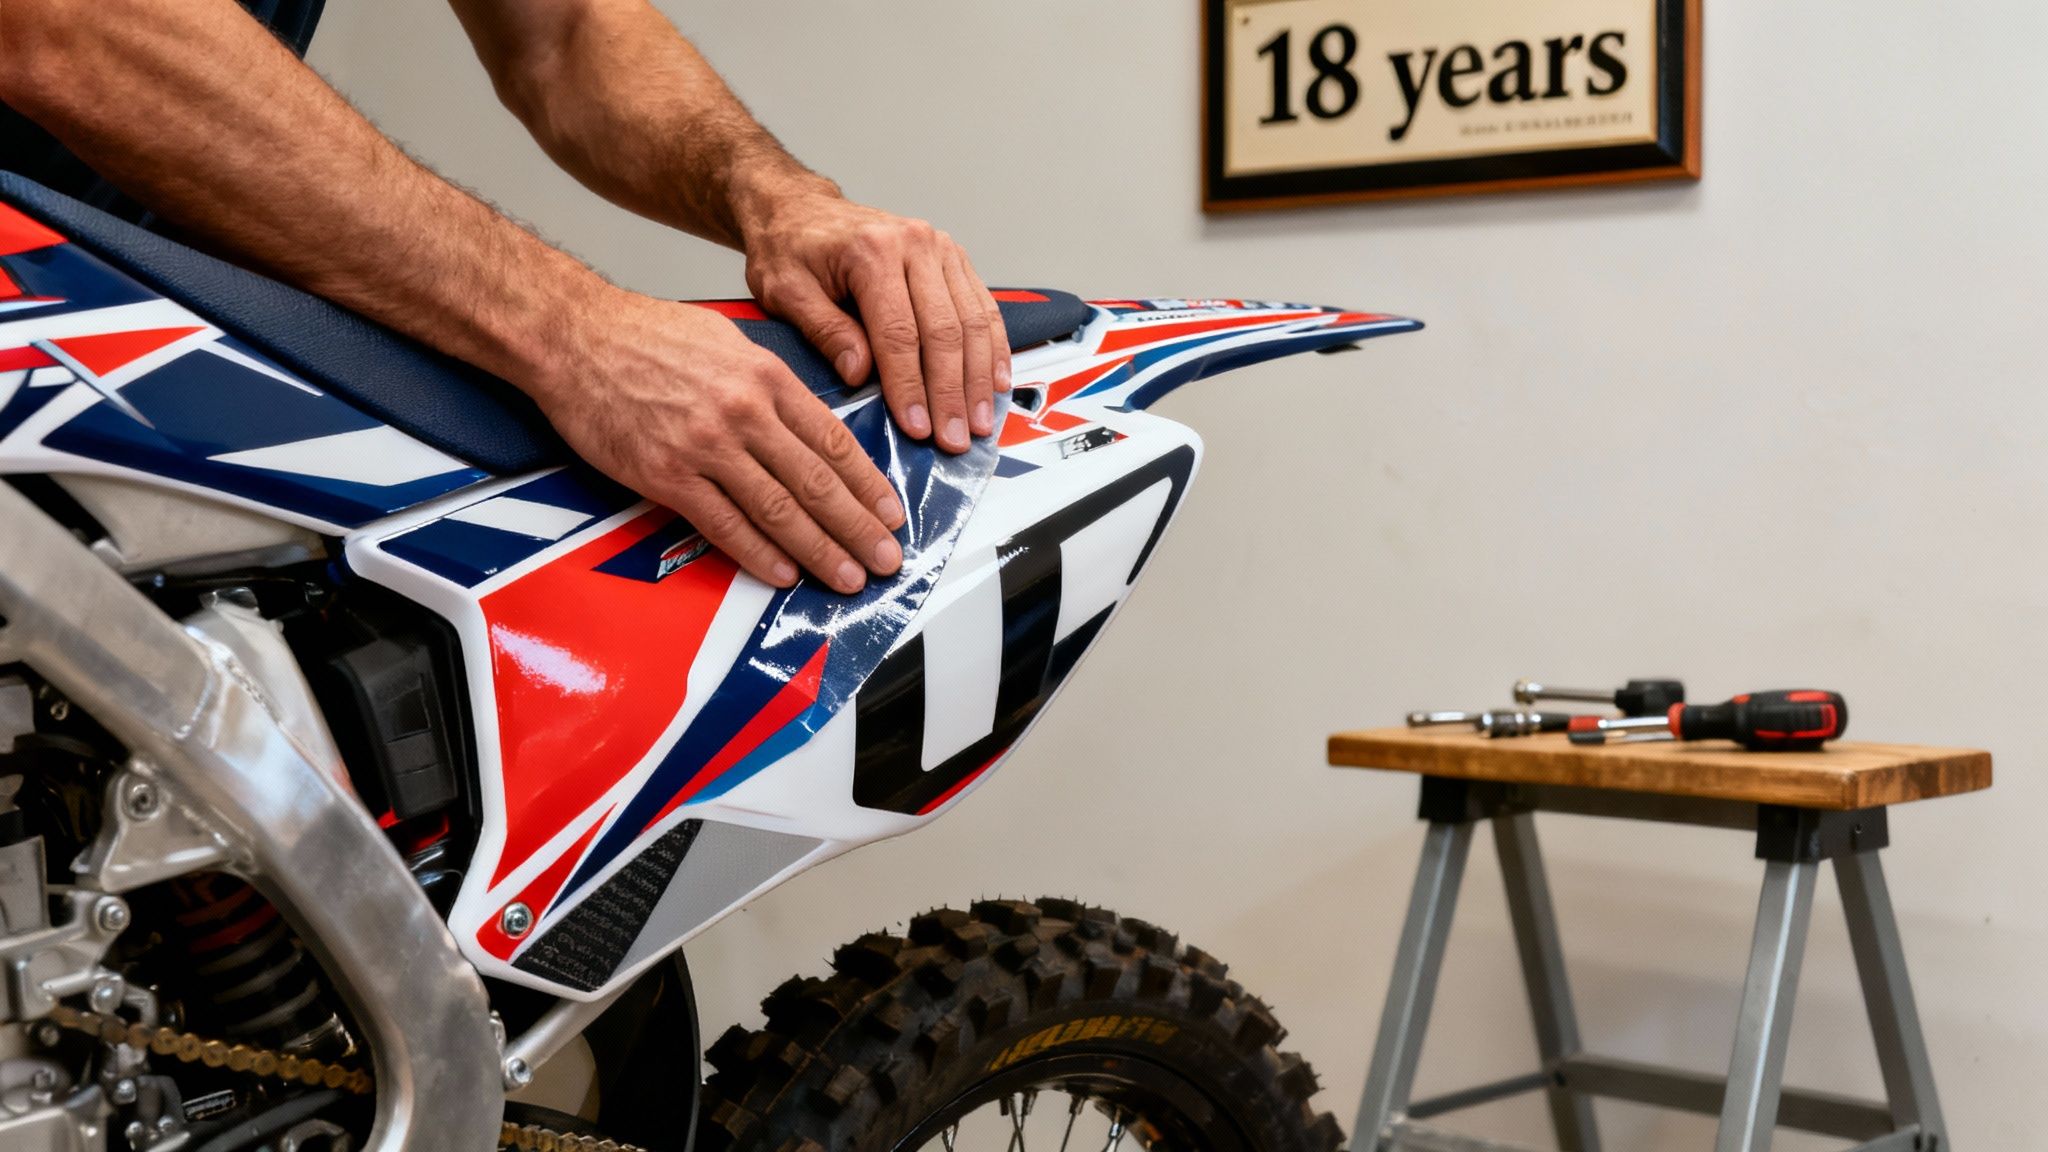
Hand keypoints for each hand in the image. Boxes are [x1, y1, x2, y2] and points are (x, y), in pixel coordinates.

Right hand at [533, 287, 906, 593]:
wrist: (575, 336)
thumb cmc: (647, 335)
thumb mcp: (730, 342)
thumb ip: (772, 384)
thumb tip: (808, 425)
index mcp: (767, 377)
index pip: (834, 442)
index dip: (869, 485)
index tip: (892, 514)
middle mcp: (744, 413)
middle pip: (817, 482)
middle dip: (858, 528)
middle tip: (886, 560)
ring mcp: (705, 447)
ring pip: (778, 509)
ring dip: (819, 550)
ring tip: (847, 576)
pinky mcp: (666, 475)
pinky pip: (723, 523)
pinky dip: (758, 553)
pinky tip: (784, 573)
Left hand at [739, 189, 1009, 453]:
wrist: (801, 209)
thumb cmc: (790, 248)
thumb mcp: (786, 290)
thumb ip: (824, 331)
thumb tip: (859, 373)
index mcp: (873, 250)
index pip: (900, 332)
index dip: (910, 385)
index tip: (916, 427)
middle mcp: (915, 244)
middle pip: (945, 330)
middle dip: (952, 392)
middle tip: (954, 438)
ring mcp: (941, 249)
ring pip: (973, 322)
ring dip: (980, 378)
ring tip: (979, 422)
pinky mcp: (954, 259)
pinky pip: (984, 308)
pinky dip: (994, 349)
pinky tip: (998, 383)